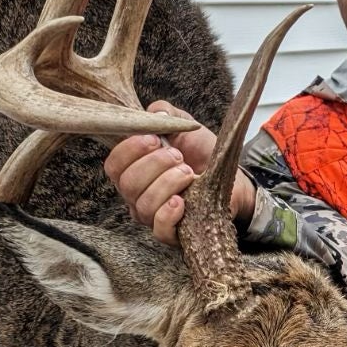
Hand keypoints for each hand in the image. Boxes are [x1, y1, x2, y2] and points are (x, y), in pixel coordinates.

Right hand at [103, 100, 256, 244]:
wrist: (231, 176)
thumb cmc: (200, 153)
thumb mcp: (183, 126)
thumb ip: (165, 114)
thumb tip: (154, 113)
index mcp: (133, 170)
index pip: (114, 166)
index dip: (129, 151)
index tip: (155, 138)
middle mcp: (136, 195)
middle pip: (128, 184)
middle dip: (154, 165)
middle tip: (178, 156)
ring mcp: (152, 216)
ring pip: (144, 205)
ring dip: (167, 184)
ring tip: (188, 173)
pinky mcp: (171, 233)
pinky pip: (159, 230)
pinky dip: (168, 213)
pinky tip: (182, 201)